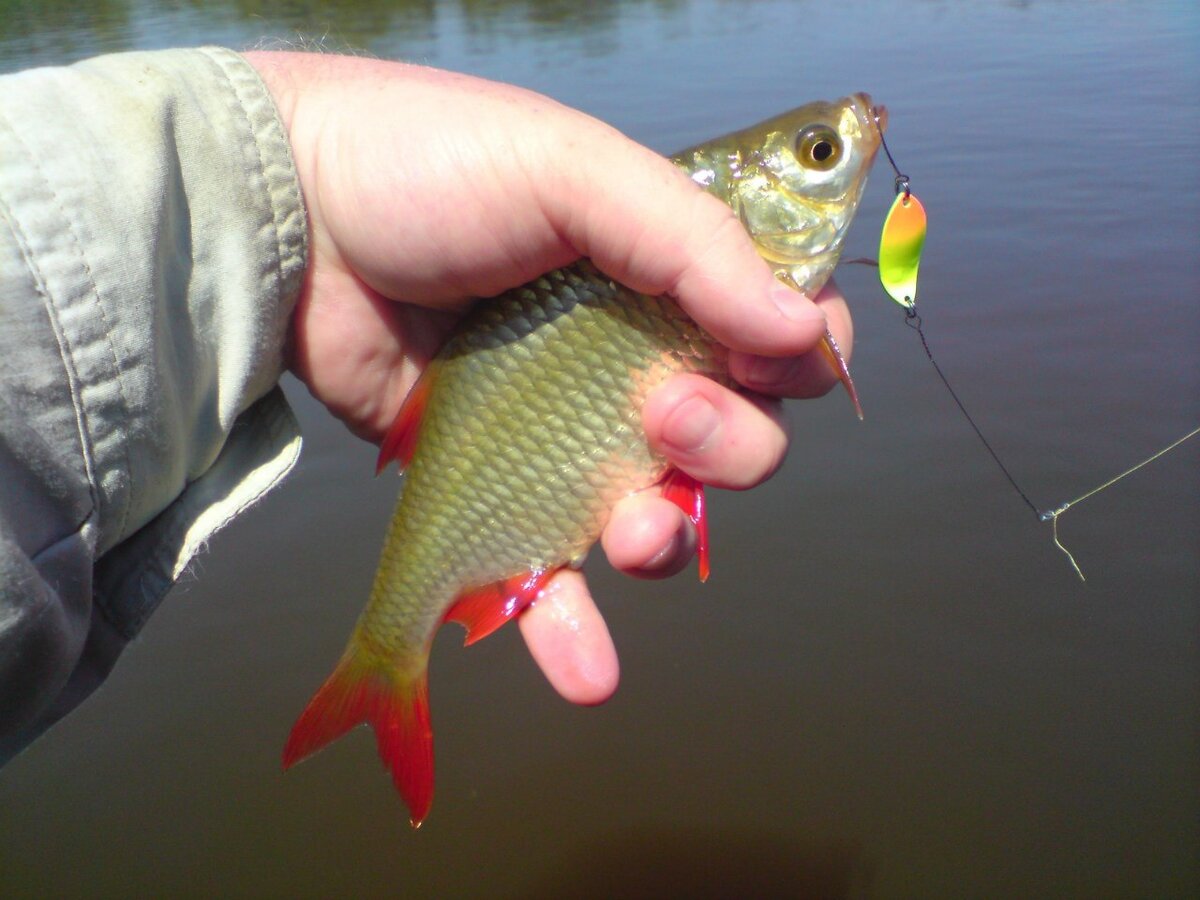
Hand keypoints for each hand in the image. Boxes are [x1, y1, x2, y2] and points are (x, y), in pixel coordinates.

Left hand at [244, 52, 853, 704]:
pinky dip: (574, 631)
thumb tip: (804, 329)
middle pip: (740, 439)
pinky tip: (587, 674)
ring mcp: (568, 432)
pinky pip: (554, 573)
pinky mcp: (500, 489)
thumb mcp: (571, 169)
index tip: (766, 364)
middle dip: (730, 448)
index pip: (782, 334)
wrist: (291, 223)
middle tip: (667, 417)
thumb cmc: (430, 168)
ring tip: (631, 533)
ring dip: (667, 544)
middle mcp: (634, 360)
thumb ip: (691, 242)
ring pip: (660, 517)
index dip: (798, 364)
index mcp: (668, 275)